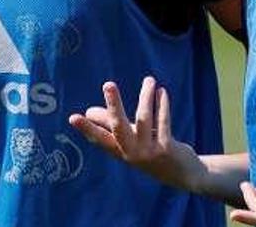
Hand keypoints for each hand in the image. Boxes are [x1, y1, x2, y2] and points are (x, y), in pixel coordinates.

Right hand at [68, 77, 205, 191]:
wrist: (183, 175)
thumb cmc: (152, 152)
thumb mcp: (131, 142)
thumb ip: (111, 126)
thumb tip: (88, 111)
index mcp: (121, 151)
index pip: (100, 138)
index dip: (87, 128)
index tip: (72, 117)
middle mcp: (132, 153)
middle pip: (119, 127)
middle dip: (114, 105)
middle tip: (108, 84)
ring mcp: (149, 152)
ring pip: (144, 119)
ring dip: (146, 97)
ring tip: (149, 80)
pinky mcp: (166, 148)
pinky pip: (163, 121)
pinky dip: (162, 105)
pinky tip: (161, 91)